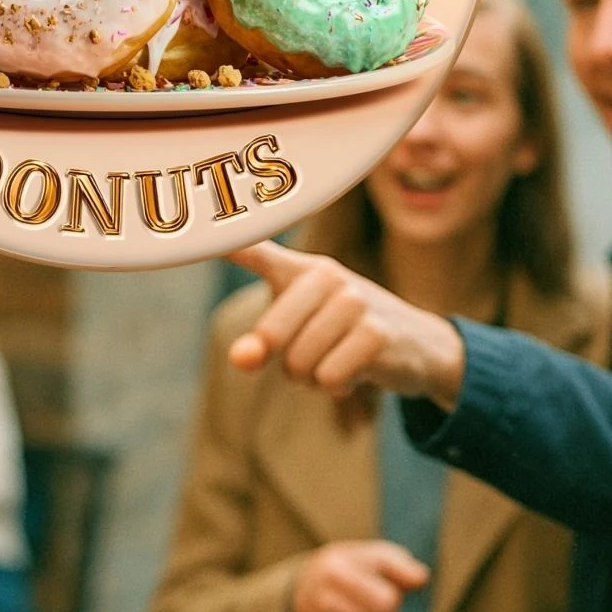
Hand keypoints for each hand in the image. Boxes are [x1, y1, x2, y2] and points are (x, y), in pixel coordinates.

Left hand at [227, 241, 465, 408]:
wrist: (415, 343)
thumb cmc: (342, 333)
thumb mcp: (299, 335)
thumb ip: (260, 344)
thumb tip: (240, 359)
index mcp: (301, 269)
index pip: (256, 251)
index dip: (226, 242)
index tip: (197, 225)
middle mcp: (327, 276)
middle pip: (272, 337)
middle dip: (287, 363)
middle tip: (314, 356)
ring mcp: (355, 301)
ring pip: (300, 362)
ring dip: (313, 378)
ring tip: (338, 360)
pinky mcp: (377, 332)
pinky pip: (329, 376)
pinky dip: (337, 386)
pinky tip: (358, 371)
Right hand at [292, 541, 430, 611]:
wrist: (308, 579)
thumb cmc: (353, 564)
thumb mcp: (374, 554)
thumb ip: (400, 564)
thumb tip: (422, 578)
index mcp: (337, 568)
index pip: (385, 600)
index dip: (394, 597)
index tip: (389, 590)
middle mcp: (322, 594)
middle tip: (380, 604)